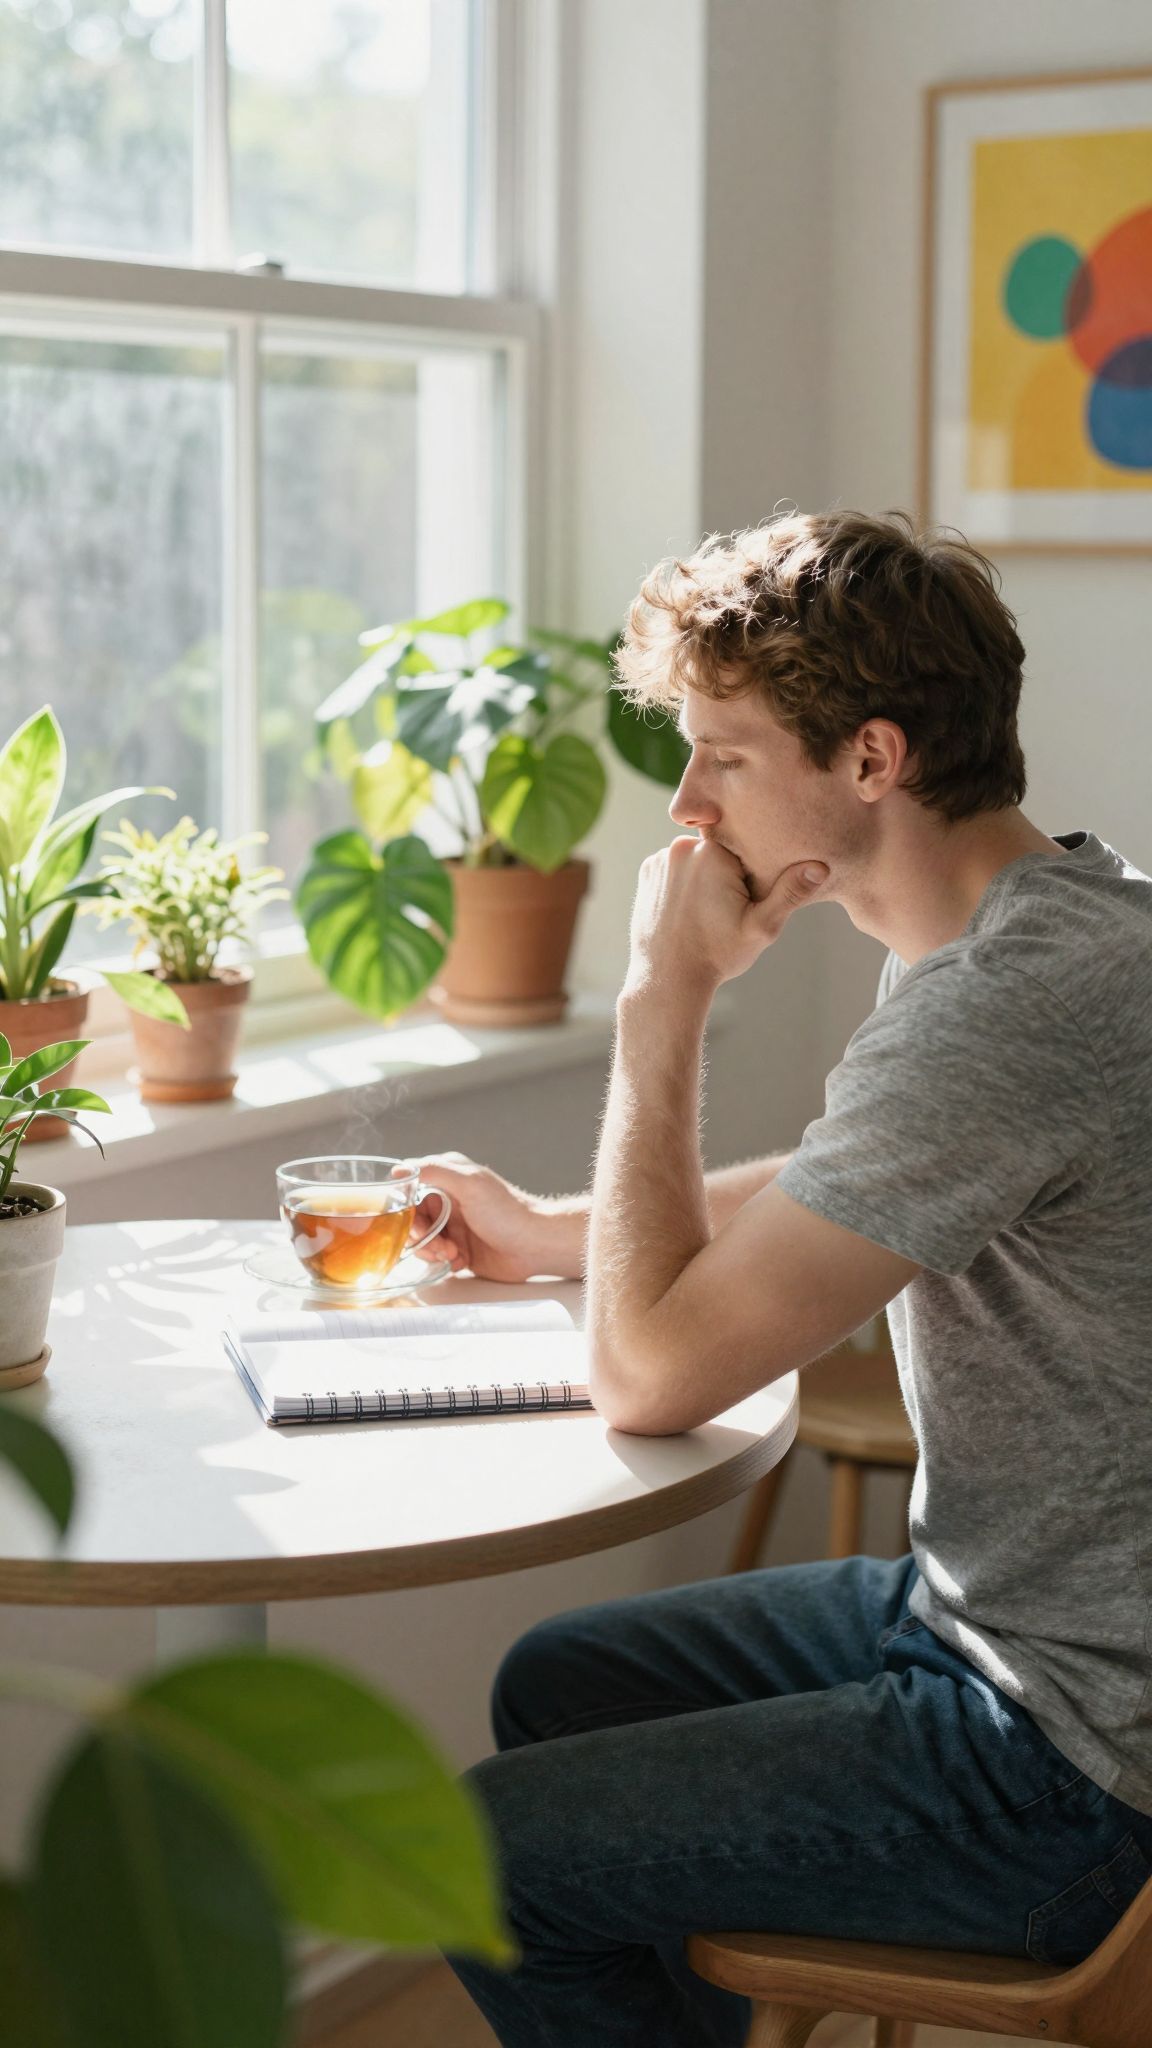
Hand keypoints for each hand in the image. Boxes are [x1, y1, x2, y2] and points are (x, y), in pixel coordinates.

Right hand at [397, 1152, 571, 1282]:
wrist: (535, 1245)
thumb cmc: (508, 1212)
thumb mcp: (469, 1184)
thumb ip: (433, 1172)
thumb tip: (398, 1169)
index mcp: (449, 1178)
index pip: (411, 1191)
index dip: (408, 1211)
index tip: (416, 1225)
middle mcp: (449, 1201)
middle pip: (415, 1220)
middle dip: (421, 1236)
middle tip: (438, 1246)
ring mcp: (454, 1226)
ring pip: (424, 1240)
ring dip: (432, 1250)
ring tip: (452, 1254)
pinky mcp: (460, 1249)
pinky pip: (438, 1257)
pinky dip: (445, 1261)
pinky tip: (461, 1261)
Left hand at [623, 835, 828, 999]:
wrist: (667, 978)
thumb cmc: (717, 956)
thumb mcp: (762, 928)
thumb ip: (790, 894)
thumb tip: (820, 866)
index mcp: (714, 852)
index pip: (746, 848)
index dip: (750, 876)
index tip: (744, 903)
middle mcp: (684, 847)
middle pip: (720, 851)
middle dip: (727, 875)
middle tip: (725, 911)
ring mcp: (661, 858)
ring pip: (697, 858)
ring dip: (704, 876)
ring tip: (705, 913)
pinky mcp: (647, 872)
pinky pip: (675, 867)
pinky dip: (683, 882)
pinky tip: (686, 910)